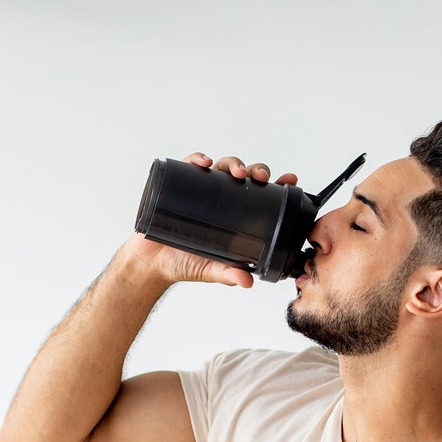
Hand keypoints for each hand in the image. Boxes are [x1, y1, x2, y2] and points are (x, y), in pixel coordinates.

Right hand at [121, 153, 299, 288]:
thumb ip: (228, 273)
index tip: (289, 180)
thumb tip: (247, 282)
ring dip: (232, 163)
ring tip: (236, 172)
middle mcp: (220, 199)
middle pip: (244, 176)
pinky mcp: (177, 184)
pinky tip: (204, 163)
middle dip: (256, 171)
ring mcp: (199, 190)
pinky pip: (189, 165)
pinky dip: (197, 159)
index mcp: (234, 215)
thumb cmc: (184, 263)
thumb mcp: (211, 269)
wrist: (151, 263)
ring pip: (221, 166)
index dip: (276, 185)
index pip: (260, 195)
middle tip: (261, 177)